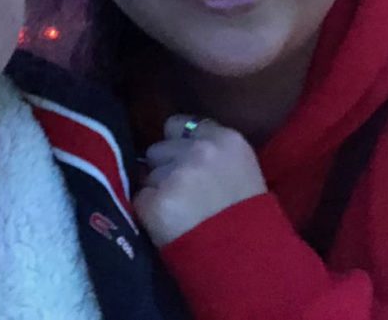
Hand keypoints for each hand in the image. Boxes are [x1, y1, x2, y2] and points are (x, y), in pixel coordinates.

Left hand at [134, 115, 267, 246]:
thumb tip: (168, 147)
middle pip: (157, 148)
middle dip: (164, 168)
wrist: (248, 264)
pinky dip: (147, 212)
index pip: (177, 124)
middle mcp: (200, 150)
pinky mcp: (156, 201)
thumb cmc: (246, 218)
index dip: (176, 145)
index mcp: (226, 140)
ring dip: (156, 191)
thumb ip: (208, 151)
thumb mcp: (239, 169)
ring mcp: (176, 175)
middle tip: (186, 195)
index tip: (184, 163)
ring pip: (146, 174)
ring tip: (182, 213)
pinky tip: (169, 225)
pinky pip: (138, 199)